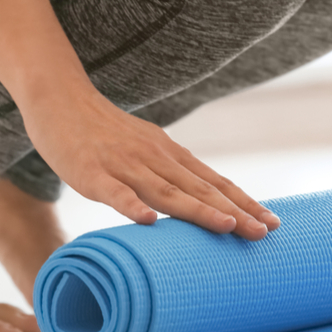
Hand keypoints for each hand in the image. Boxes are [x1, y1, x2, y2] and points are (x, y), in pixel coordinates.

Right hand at [18, 84, 280, 239]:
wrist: (60, 98)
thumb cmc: (103, 132)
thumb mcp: (144, 150)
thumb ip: (168, 174)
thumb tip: (198, 202)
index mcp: (169, 155)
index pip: (213, 182)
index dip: (243, 202)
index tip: (271, 222)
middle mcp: (154, 158)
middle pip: (199, 189)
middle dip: (235, 211)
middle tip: (264, 232)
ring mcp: (123, 165)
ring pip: (166, 191)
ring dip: (198, 210)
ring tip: (227, 227)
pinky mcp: (91, 172)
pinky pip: (113, 192)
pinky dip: (131, 206)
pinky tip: (147, 222)